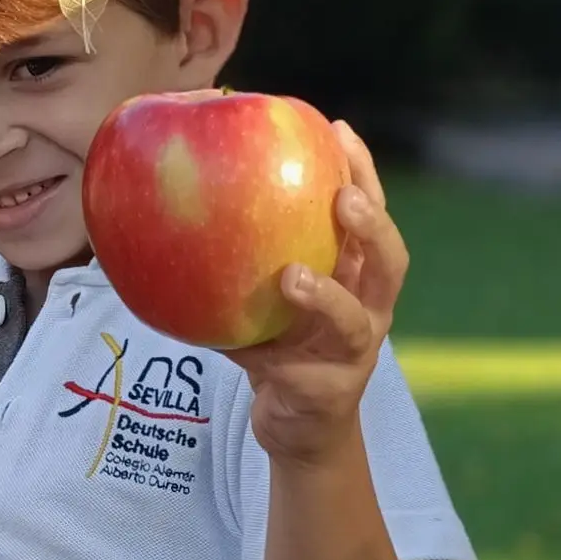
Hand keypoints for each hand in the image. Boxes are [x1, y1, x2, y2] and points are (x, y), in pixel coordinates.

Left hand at [234, 123, 408, 465]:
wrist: (299, 430)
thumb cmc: (280, 348)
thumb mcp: (266, 297)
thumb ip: (240, 258)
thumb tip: (170, 205)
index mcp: (359, 276)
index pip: (370, 215)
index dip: (362, 172)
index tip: (337, 129)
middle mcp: (369, 310)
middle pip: (390, 262)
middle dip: (372, 226)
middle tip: (343, 198)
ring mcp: (354, 354)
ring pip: (353, 320)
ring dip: (326, 296)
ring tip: (293, 276)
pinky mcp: (326, 393)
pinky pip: (297, 370)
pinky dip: (268, 354)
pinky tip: (240, 341)